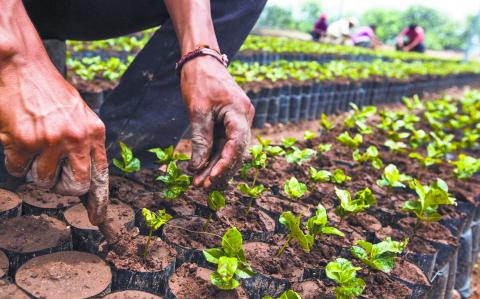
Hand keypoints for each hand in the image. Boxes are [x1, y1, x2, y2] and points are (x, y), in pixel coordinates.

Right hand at [0, 53, 108, 226]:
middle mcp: (78, 138)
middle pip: (75, 187)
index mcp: (94, 132)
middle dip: (62, 186)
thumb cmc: (50, 92)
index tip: (98, 218)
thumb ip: (86, 142)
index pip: (101, 174)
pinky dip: (16, 160)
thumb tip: (86, 174)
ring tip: (34, 145)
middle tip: (52, 169)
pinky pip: (20, 170)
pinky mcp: (25, 141)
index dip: (99, 199)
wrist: (22, 65)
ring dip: (35, 170)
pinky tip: (18, 139)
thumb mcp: (79, 114)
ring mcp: (52, 140)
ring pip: (44, 181)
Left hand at [180, 56, 254, 188]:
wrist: (201, 60)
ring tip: (198, 182)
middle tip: (200, 186)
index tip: (211, 178)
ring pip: (229, 150)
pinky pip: (224, 143)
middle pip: (235, 151)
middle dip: (218, 169)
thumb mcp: (198, 110)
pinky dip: (214, 155)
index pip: (237, 144)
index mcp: (240, 112)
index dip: (225, 163)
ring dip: (215, 165)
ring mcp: (238, 120)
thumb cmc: (199, 80)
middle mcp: (244, 118)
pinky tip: (202, 168)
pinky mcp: (230, 122)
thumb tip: (198, 165)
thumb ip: (201, 139)